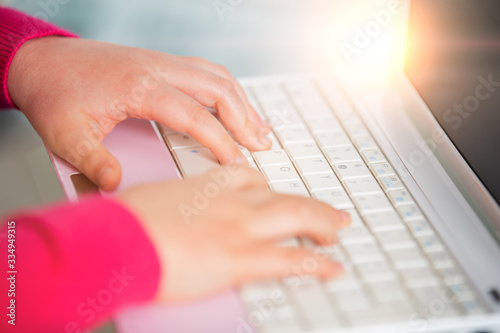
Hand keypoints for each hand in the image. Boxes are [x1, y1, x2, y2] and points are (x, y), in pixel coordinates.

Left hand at [7, 37, 270, 190]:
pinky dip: (227, 89)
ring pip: (216, 76)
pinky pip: (205, 71)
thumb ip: (92, 162)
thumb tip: (117, 184)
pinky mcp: (160, 63)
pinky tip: (233, 104)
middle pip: (218, 89)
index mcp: (141, 86)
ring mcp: (161, 62)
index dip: (222, 141)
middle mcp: (158, 69)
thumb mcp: (65, 134)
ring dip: (242, 102)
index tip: (238, 163)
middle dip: (245, 119)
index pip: (195, 116)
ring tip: (259, 127)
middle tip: (261, 146)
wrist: (43, 59)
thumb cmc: (55, 92)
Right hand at [118, 166, 349, 301]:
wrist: (114, 238)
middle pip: (285, 196)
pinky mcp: (240, 258)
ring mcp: (240, 227)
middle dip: (313, 205)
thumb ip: (172, 204)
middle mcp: (231, 201)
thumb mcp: (151, 200)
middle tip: (330, 212)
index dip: (271, 187)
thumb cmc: (125, 220)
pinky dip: (317, 264)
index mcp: (208, 185)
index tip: (279, 194)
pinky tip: (331, 268)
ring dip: (323, 225)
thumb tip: (169, 211)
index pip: (251, 178)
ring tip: (337, 231)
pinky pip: (290, 259)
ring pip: (297, 217)